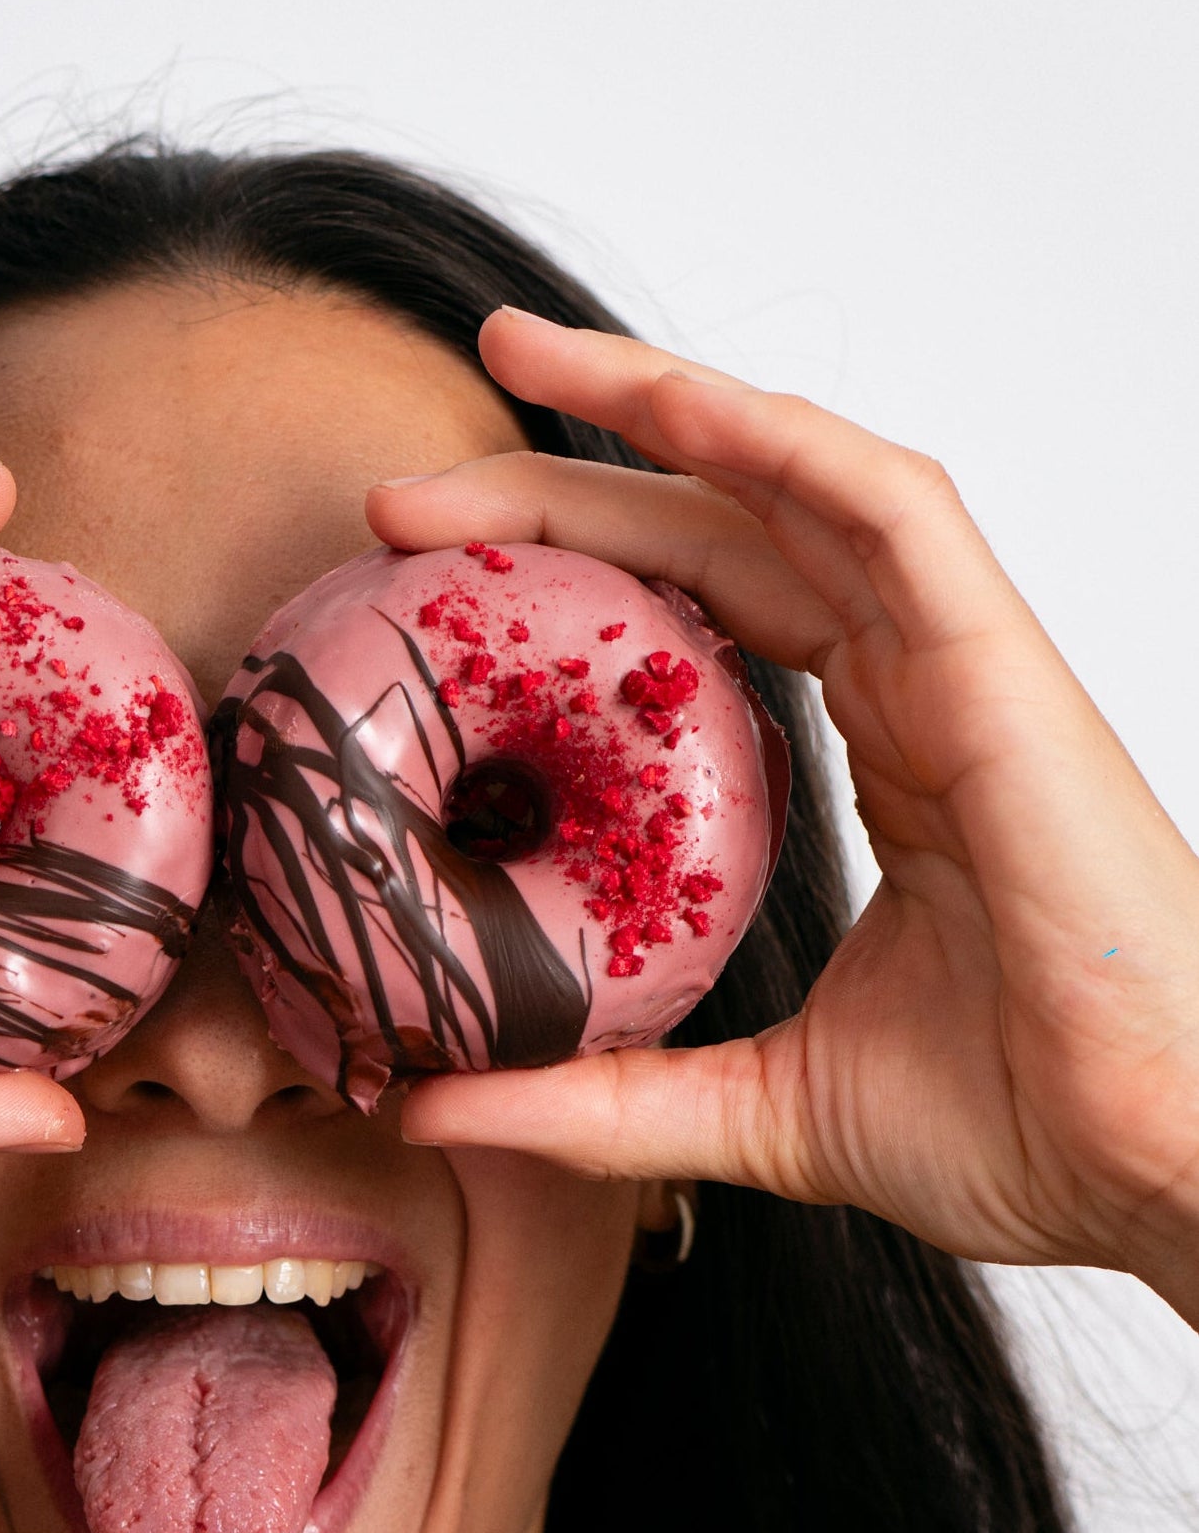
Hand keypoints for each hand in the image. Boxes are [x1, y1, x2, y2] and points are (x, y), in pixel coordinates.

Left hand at [370, 308, 1198, 1325]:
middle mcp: (911, 687)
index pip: (700, 615)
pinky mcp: (1003, 667)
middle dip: (563, 484)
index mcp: (871, 759)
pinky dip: (779, 439)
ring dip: (652, 405)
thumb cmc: (1016, 1130)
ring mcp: (961, 665)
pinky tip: (667, 402)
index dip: (570, 577)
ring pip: (796, 476)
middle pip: (720, 529)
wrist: (1157, 1172)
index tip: (429, 582)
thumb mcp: (750, 1111)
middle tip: (408, 499)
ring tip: (514, 360)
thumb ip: (597, 1102)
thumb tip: (429, 1106)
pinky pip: (891, 507)